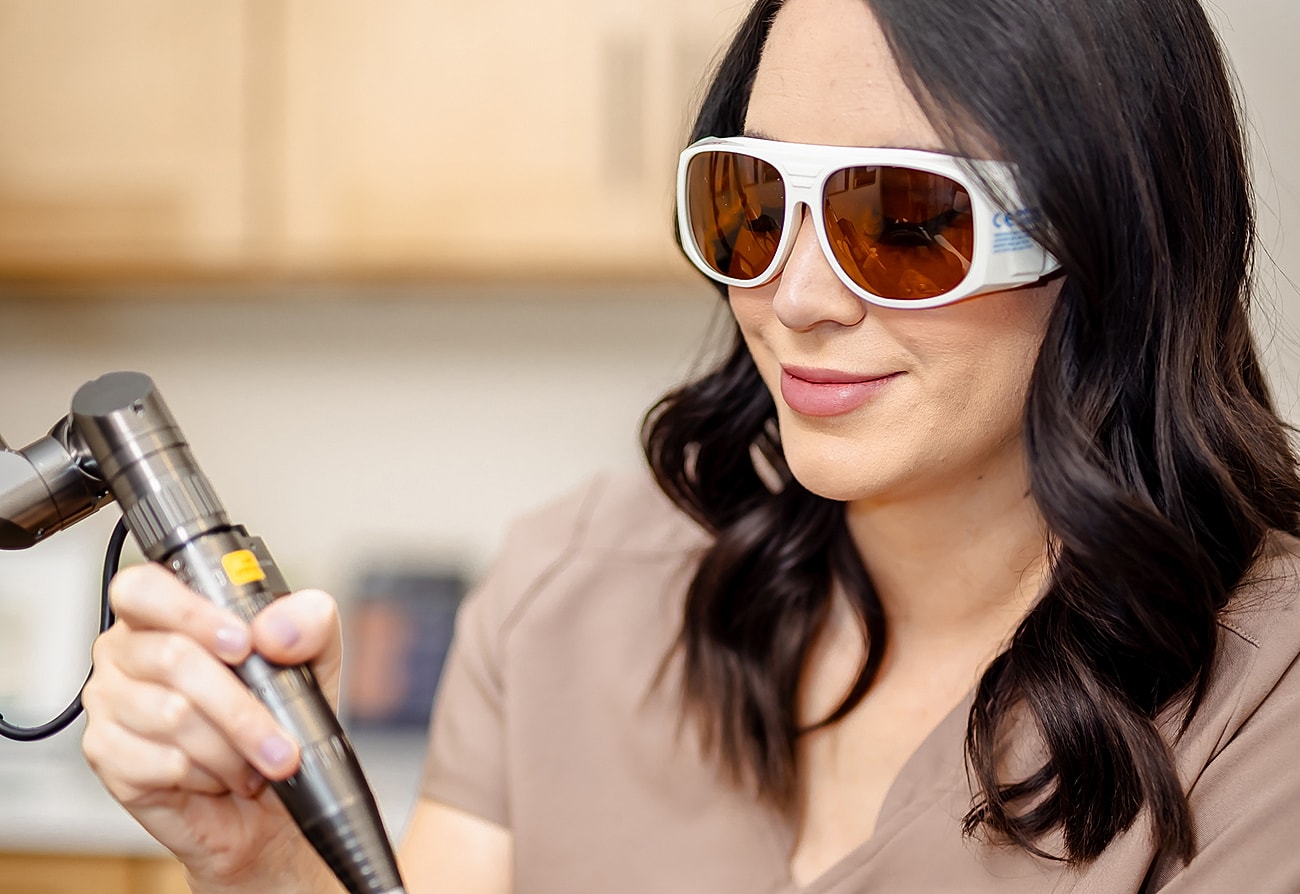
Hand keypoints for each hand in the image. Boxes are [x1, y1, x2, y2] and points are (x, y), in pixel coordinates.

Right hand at [81, 563, 343, 891]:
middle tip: (280, 740)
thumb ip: (308, 623)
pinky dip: (206, 775)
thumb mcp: (315, 659)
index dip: (192, 612)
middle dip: (240, 706)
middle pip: (172, 658)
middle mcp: (127, 650)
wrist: (272, 796)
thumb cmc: (281, 715)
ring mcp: (109, 702)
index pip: (145, 589)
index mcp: (165, 612)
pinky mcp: (107, 754)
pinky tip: (219, 776)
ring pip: (171, 715)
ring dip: (230, 748)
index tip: (243, 643)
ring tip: (253, 761)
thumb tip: (275, 631)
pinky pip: (159, 762)